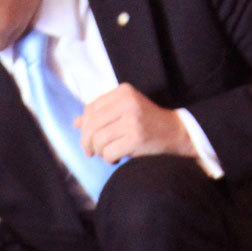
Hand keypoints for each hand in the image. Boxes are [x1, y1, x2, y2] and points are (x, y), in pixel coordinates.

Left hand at [76, 83, 195, 163]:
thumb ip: (101, 114)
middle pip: (91, 125)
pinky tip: (117, 158)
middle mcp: (127, 102)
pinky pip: (109, 152)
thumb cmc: (146, 122)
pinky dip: (109, 158)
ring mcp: (133, 120)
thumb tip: (76, 123)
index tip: (88, 138)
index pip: (90, 109)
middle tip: (90, 152)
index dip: (84, 126)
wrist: (176, 132)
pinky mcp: (137, 138)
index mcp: (123, 92)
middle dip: (86, 142)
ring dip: (100, 152)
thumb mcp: (124, 111)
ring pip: (98, 140)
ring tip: (108, 153)